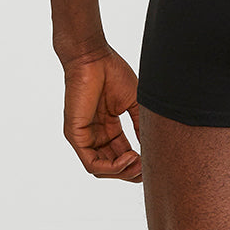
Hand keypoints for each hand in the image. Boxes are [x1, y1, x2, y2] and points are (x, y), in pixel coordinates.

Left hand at [61, 45, 142, 182]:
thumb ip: (140, 125)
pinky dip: (111, 167)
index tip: (153, 162)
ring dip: (122, 172)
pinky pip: (91, 163)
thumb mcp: (133, 103)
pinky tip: (128, 158)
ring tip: (139, 162)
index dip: (137, 162)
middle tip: (147, 168)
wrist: (93, 58)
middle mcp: (96, 134)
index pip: (121, 154)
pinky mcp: (76, 136)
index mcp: (108, 127)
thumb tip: (152, 147)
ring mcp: (84, 137)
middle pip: (112, 165)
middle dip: (130, 171)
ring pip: (102, 169)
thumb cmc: (112, 73)